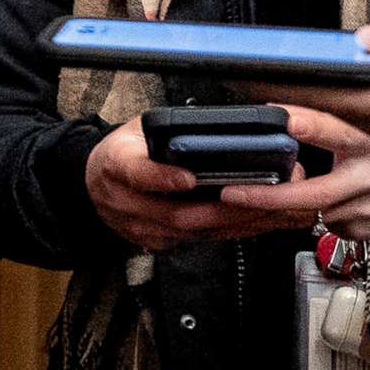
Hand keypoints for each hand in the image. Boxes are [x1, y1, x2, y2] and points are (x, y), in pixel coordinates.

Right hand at [84, 118, 311, 252]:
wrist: (94, 185)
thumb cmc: (122, 152)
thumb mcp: (135, 129)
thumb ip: (168, 130)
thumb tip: (219, 126)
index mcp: (116, 165)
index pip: (137, 173)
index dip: (164, 178)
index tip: (188, 178)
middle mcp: (126, 204)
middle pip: (178, 214)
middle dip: (226, 207)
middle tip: (263, 195)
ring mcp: (143, 229)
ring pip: (195, 232)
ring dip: (238, 223)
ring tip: (275, 210)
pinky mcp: (160, 243)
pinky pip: (200, 241)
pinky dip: (233, 232)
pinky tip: (260, 223)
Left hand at [216, 105, 369, 239]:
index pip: (340, 129)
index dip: (310, 124)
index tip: (282, 119)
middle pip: (315, 192)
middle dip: (270, 195)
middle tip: (234, 192)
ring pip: (317, 211)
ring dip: (287, 204)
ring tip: (260, 196)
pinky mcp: (369, 226)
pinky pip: (332, 225)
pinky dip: (315, 215)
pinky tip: (309, 203)